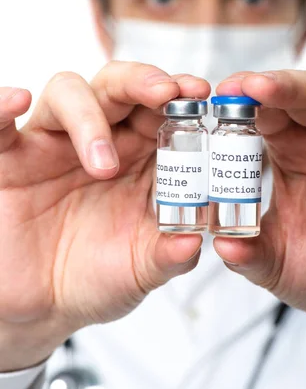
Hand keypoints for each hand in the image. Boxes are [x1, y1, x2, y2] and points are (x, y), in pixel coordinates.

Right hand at [0, 64, 208, 371]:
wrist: (44, 306)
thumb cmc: (98, 277)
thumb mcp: (141, 270)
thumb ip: (169, 255)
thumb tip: (196, 241)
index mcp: (140, 157)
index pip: (161, 110)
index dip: (181, 95)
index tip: (201, 93)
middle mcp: (100, 140)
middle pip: (120, 87)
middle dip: (144, 82)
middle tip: (167, 93)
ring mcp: (54, 145)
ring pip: (69, 92)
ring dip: (90, 116)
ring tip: (104, 165)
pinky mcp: (10, 158)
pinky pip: (0, 124)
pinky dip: (3, 107)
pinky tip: (17, 101)